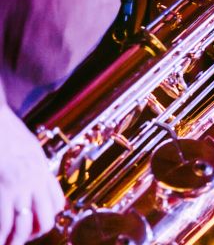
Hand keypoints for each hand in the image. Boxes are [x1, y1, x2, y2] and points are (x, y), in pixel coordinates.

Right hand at [0, 104, 63, 244]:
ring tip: (7, 243)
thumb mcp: (28, 147)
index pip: (57, 203)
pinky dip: (0, 234)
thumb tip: (36, 179)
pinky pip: (3, 221)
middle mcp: (35, 179)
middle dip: (34, 233)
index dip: (48, 217)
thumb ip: (33, 166)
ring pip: (24, 225)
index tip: (36, 223)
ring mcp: (18, 185)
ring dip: (15, 239)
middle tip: (21, 238)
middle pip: (45, 218)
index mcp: (42, 169)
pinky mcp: (2, 188)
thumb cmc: (4, 130)